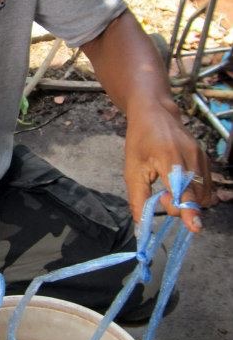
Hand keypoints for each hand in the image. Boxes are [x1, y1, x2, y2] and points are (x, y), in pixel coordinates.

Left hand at [124, 98, 212, 230]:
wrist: (155, 112)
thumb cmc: (140, 140)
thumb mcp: (132, 170)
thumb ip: (138, 199)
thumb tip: (140, 226)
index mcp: (170, 158)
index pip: (184, 191)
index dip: (189, 211)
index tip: (194, 227)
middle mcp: (191, 158)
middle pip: (196, 198)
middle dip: (180, 207)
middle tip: (162, 195)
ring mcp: (201, 158)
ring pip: (204, 194)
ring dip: (189, 201)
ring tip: (170, 189)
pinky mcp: (206, 159)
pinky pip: (207, 187)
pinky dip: (195, 194)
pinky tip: (180, 186)